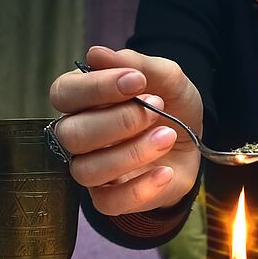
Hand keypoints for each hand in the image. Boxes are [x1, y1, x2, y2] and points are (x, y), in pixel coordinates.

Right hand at [48, 45, 202, 214]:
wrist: (193, 144)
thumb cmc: (171, 106)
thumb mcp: (169, 79)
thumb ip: (139, 65)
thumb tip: (96, 54)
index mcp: (81, 101)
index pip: (64, 94)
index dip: (96, 88)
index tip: (137, 80)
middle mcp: (78, 136)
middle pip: (70, 134)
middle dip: (118, 121)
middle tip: (157, 108)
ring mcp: (91, 170)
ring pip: (86, 170)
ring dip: (131, 153)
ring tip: (168, 137)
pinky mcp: (110, 198)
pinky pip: (109, 203)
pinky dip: (141, 188)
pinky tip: (166, 172)